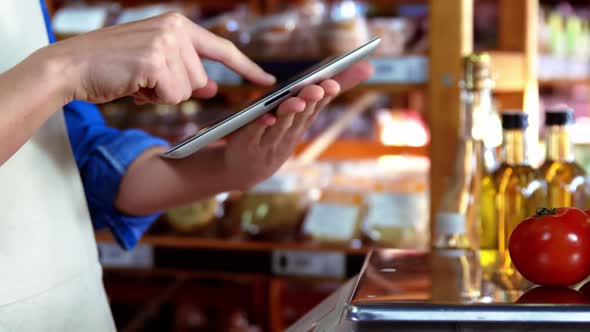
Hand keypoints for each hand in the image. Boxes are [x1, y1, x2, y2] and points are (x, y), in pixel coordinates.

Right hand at [40, 12, 274, 104]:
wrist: (72, 66)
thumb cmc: (114, 66)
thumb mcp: (156, 65)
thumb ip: (186, 72)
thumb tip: (212, 88)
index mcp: (178, 25)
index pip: (222, 49)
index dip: (247, 68)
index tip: (268, 81)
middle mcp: (176, 29)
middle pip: (201, 81)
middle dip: (175, 89)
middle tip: (146, 80)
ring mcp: (167, 42)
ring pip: (187, 91)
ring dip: (162, 95)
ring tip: (137, 80)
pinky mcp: (156, 60)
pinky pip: (172, 95)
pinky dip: (153, 98)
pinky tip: (133, 84)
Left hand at [223, 61, 373, 188]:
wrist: (244, 173)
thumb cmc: (269, 144)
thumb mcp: (289, 128)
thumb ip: (303, 106)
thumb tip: (321, 86)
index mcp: (297, 128)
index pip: (314, 110)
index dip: (325, 98)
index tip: (334, 84)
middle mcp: (286, 136)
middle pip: (300, 117)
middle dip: (310, 101)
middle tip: (318, 89)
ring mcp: (268, 142)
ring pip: (281, 125)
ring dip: (289, 112)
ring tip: (297, 101)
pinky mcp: (247, 144)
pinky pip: (254, 133)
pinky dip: (261, 124)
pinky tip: (266, 117)